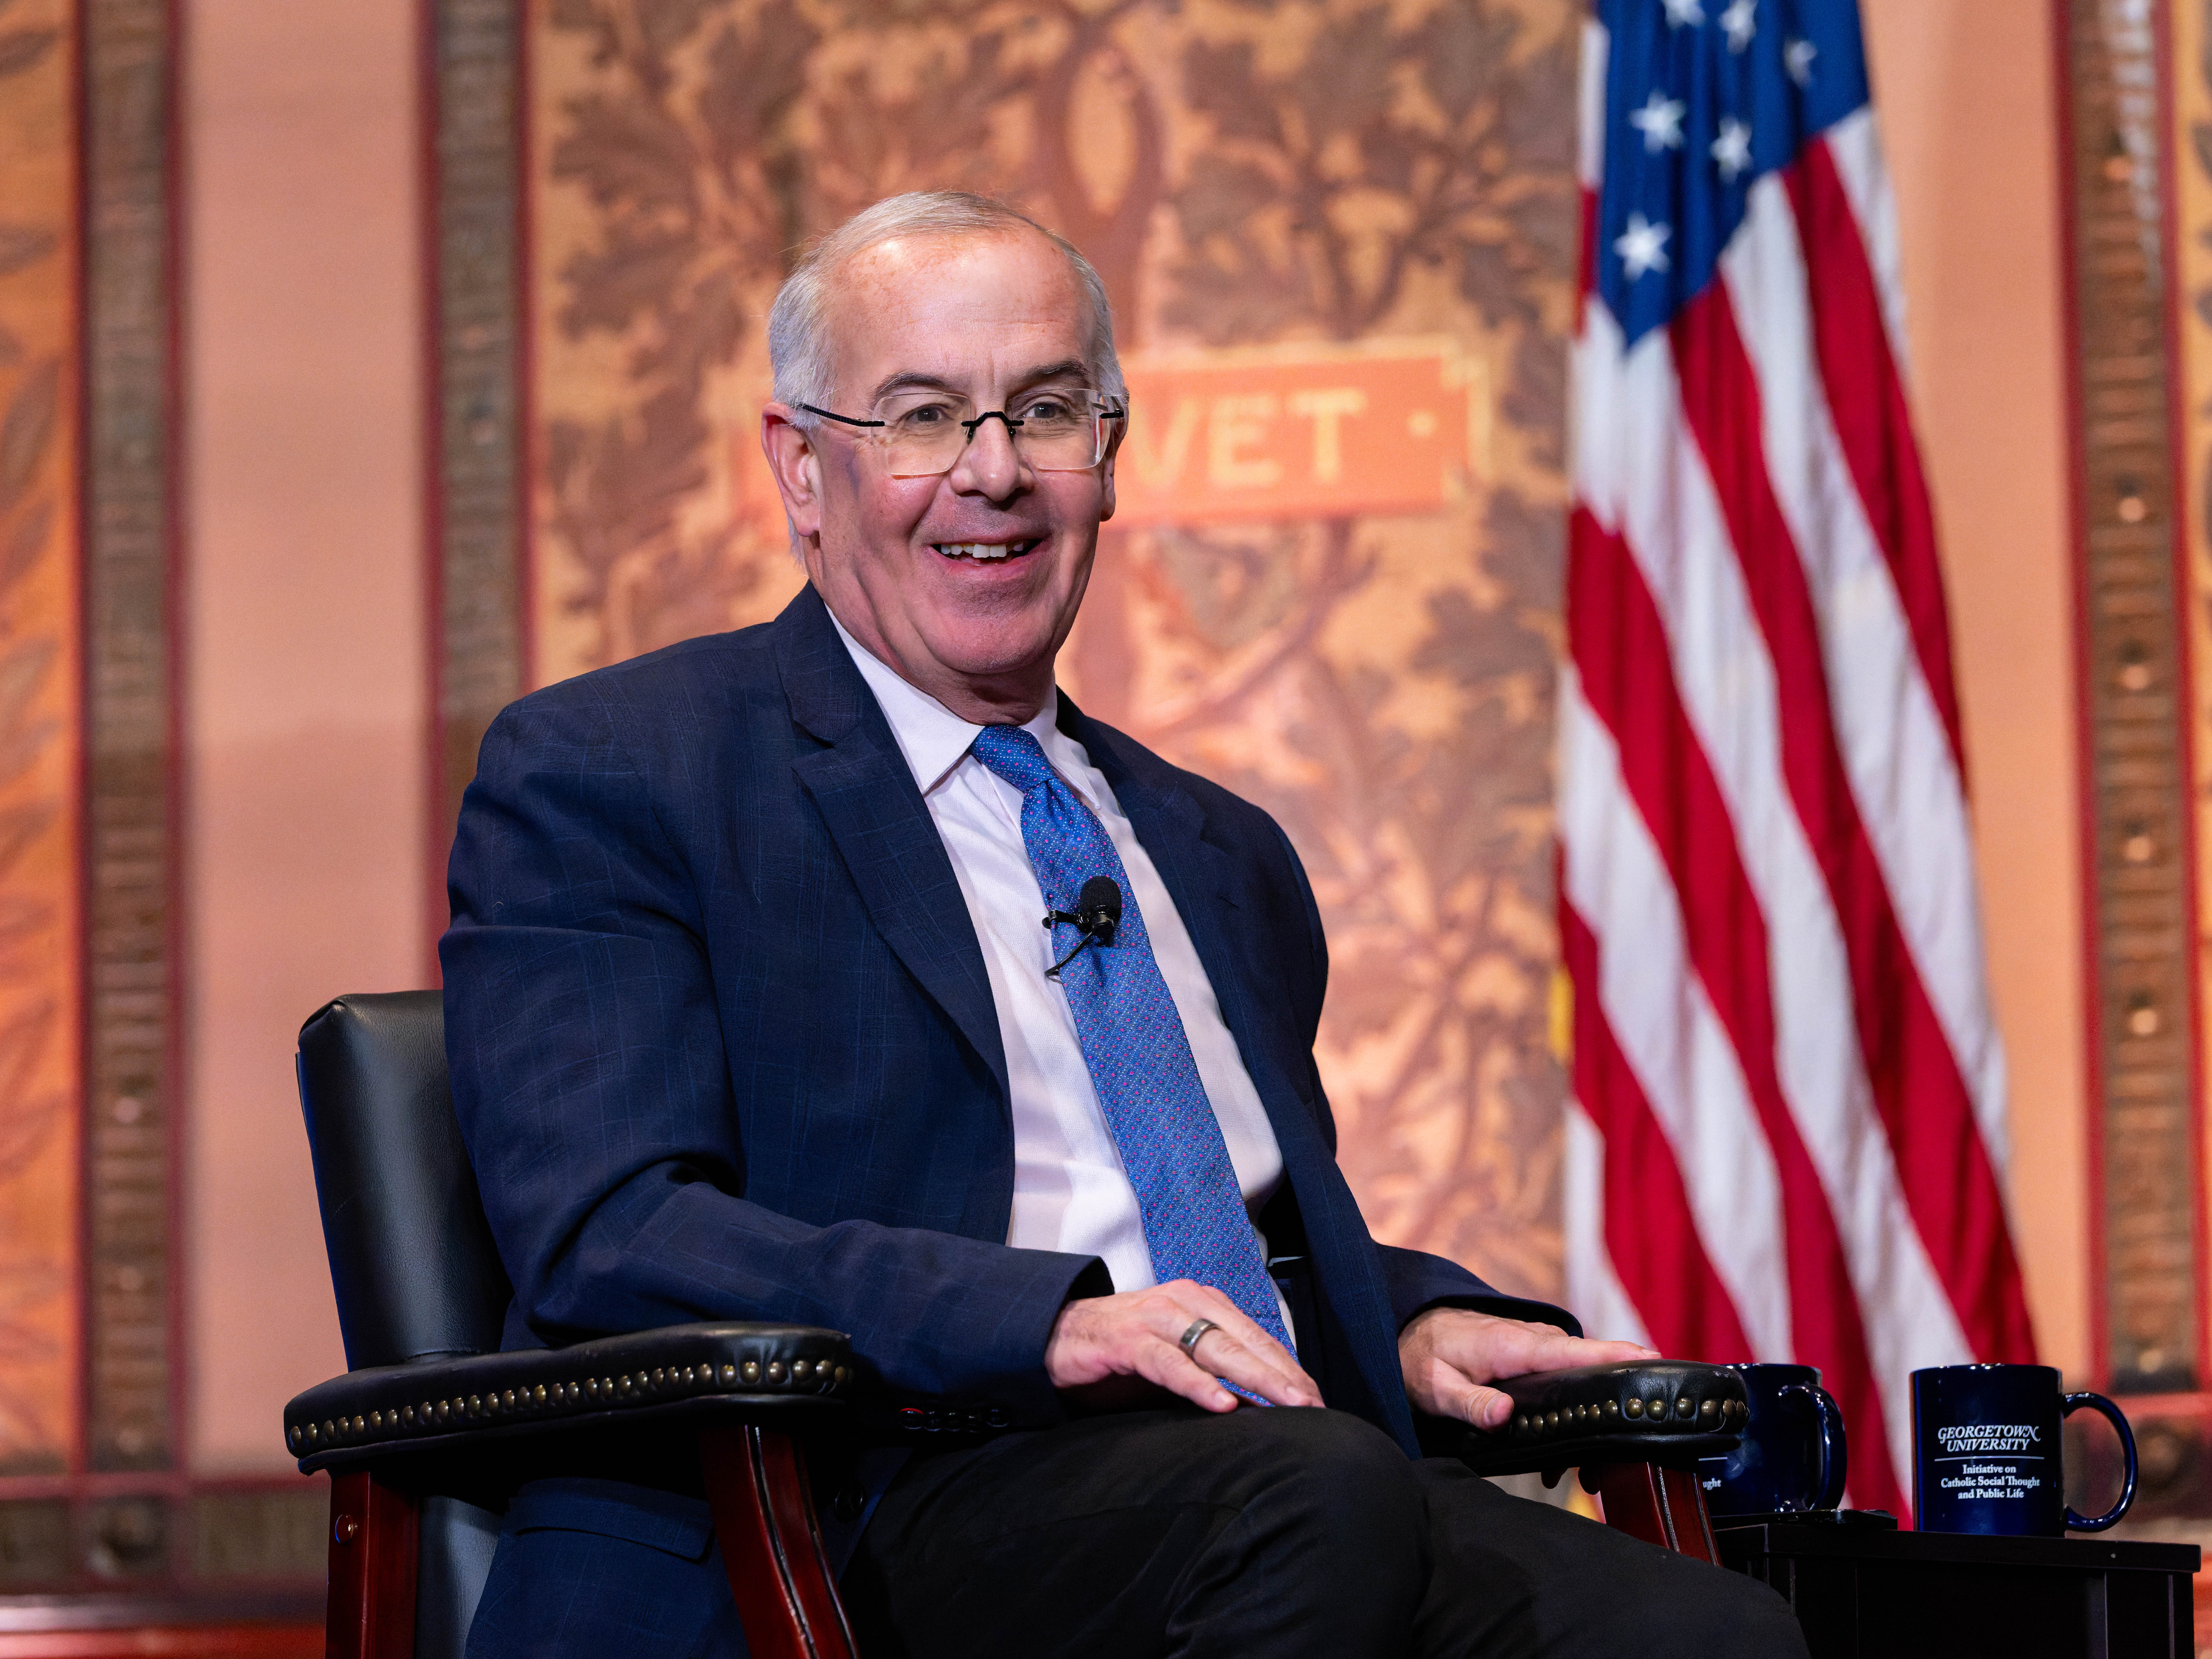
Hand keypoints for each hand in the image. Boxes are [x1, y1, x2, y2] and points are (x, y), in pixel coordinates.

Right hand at [1044, 1280, 1321, 1413]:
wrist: (1056, 1334)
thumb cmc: (1123, 1350)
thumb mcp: (1177, 1357)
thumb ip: (1215, 1372)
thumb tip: (1260, 1405)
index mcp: (1203, 1302)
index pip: (1258, 1338)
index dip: (1290, 1369)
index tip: (1317, 1401)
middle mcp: (1185, 1301)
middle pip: (1246, 1342)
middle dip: (1284, 1377)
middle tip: (1316, 1407)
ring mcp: (1156, 1317)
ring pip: (1216, 1349)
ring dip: (1255, 1378)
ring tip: (1286, 1404)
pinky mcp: (1127, 1340)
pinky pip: (1169, 1363)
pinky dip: (1197, 1384)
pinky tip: (1222, 1403)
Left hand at [1399, 1308, 1656, 1430]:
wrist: (1407, 1335)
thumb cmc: (1419, 1359)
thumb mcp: (1436, 1387)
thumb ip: (1469, 1402)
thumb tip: (1503, 1414)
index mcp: (1512, 1345)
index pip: (1572, 1349)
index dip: (1613, 1354)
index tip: (1652, 1359)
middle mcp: (1530, 1340)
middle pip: (1586, 1364)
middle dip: (1614, 1395)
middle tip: (1630, 1443)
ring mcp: (1534, 1346)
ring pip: (1578, 1372)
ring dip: (1592, 1407)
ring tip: (1594, 1465)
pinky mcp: (1531, 1356)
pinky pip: (1564, 1373)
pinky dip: (1574, 1401)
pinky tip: (1569, 1447)